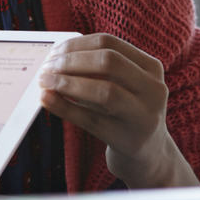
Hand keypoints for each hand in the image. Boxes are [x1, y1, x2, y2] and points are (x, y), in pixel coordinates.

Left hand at [38, 33, 199, 187]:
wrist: (148, 155)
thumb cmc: (123, 111)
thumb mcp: (120, 85)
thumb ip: (94, 68)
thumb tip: (53, 57)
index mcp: (151, 67)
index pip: (108, 43)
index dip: (76, 45)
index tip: (53, 51)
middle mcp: (154, 89)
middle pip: (108, 62)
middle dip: (71, 62)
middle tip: (47, 68)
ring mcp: (145, 116)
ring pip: (104, 91)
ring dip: (68, 83)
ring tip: (45, 82)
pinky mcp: (129, 140)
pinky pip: (91, 120)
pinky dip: (64, 108)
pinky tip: (47, 100)